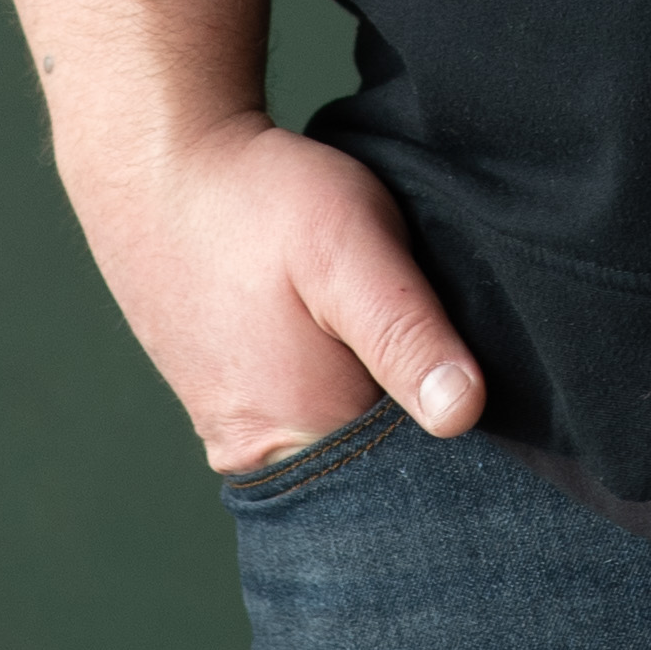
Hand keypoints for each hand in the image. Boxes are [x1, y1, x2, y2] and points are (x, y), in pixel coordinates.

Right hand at [61, 113, 485, 477]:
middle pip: (376, 473)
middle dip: (420, 422)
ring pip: (341, 446)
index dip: (469, 438)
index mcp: (301, 441)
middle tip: (435, 338)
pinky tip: (347, 342)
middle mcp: (263, 459)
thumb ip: (405, 334)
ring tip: (387, 334)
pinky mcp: (226, 408)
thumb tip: (462, 414)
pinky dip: (338, 392)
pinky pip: (304, 424)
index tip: (487, 378)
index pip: (415, 482)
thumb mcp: (348, 250)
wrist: (162, 167)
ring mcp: (238, 438)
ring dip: (378, 404)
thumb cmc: (259, 202)